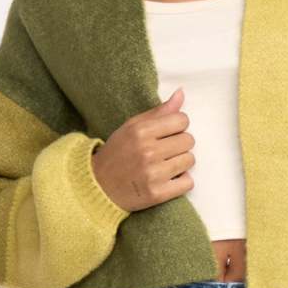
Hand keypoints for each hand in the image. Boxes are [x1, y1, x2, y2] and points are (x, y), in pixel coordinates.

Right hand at [90, 87, 195, 211]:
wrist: (98, 185)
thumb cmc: (117, 153)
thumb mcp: (132, 127)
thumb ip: (158, 112)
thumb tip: (181, 93)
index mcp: (141, 131)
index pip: (182, 120)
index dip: (178, 126)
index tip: (168, 134)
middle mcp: (148, 151)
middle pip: (188, 140)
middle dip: (180, 144)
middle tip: (165, 151)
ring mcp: (153, 174)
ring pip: (190, 160)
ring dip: (181, 163)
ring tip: (165, 165)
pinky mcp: (157, 194)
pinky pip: (188, 183)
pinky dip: (182, 182)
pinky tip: (168, 179)